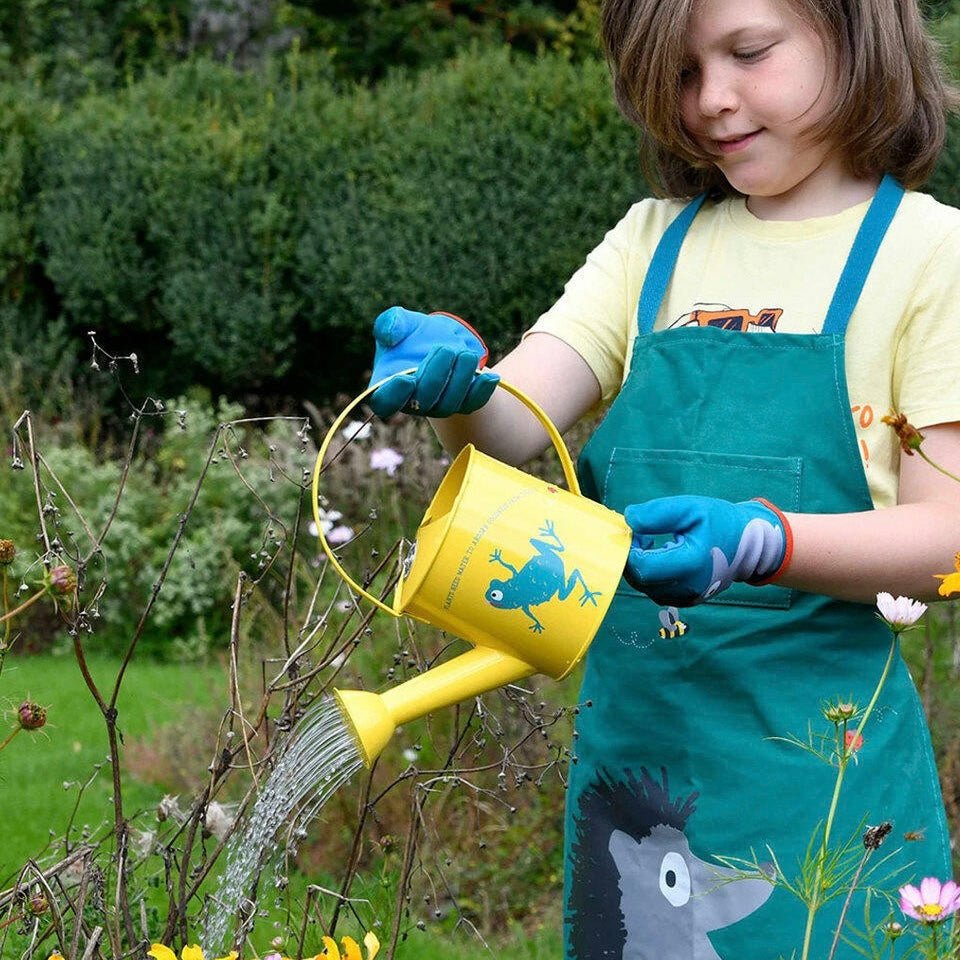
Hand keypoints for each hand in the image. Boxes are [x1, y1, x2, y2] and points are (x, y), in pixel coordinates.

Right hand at [367, 306, 499, 417]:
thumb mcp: (400, 321)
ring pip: (449, 403)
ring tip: (465, 353)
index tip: (406, 378)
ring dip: (459, 378)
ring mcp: (438, 406)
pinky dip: (482, 391)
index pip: (384, 402)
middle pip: (423, 402)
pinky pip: (472, 403)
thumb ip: (389, 323)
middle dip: (436, 376)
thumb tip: (390, 334)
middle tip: (446, 349)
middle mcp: (412, 402)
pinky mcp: (462, 404)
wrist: (440, 338)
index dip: (393, 396)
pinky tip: (490, 376)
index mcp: (387, 385)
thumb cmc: (413, 332)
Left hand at [623, 496, 790, 606]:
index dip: (629, 549)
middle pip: (640, 579)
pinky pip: (656, 590)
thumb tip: (629, 520)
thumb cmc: (719, 522)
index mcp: (690, 563)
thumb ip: (657, 513)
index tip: (636, 531)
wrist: (749, 545)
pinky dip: (651, 575)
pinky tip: (661, 557)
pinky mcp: (686, 600)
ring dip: (641, 565)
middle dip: (632, 556)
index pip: (641, 567)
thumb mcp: (690, 508)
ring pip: (645, 587)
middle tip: (642, 535)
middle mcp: (688, 587)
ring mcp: (687, 597)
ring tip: (652, 544)